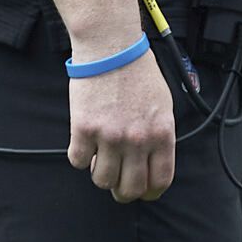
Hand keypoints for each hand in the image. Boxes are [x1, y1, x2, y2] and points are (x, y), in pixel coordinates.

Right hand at [68, 48, 175, 202]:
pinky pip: (78, 161)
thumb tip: (153, 162)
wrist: (110, 48)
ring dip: (100, 174)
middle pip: (130, 189)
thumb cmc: (138, 72)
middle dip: (123, 193)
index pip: (159, 181)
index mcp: (161, 134)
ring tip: (100, 159)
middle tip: (117, 185)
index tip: (143, 192)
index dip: (150, 192)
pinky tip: (85, 143)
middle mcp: (137, 140)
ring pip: (102, 180)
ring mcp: (110, 136)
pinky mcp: (84, 129)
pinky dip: (80, 157)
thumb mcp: (163, 105)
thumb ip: (159, 135)